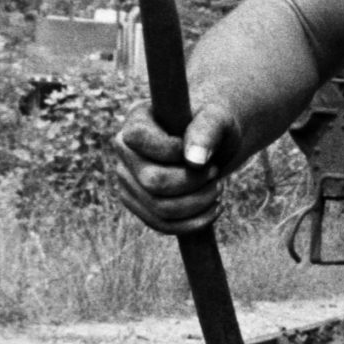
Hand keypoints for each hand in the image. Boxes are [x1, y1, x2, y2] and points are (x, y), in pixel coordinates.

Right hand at [112, 100, 239, 233]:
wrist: (215, 144)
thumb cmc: (215, 125)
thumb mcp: (219, 118)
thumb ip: (208, 130)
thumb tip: (195, 161)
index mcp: (137, 119)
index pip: (138, 138)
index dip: (173, 150)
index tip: (199, 151)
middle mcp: (124, 150)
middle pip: (152, 181)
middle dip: (193, 182)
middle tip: (215, 172)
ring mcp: (127, 180)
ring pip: (159, 208)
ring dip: (198, 203)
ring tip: (218, 187)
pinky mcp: (138, 204)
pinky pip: (162, 224)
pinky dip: (194, 223)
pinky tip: (214, 208)